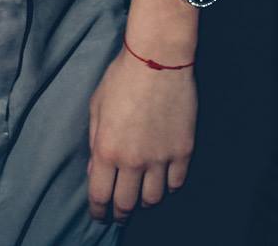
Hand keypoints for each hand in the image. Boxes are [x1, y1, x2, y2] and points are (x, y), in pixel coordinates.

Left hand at [87, 47, 196, 224]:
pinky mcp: (183, 151)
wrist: (157, 60)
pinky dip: (168, 188)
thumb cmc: (121, 77)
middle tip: (119, 215)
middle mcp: (133, 160)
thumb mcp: (96, 106)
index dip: (98, 211)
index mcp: (106, 149)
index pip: (100, 194)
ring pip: (153, 199)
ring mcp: (160, 158)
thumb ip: (94, 140)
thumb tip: (94, 170)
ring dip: (144, 202)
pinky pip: (176, 183)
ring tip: (140, 198)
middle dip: (120, 213)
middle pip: (126, 203)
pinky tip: (163, 183)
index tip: (99, 216)